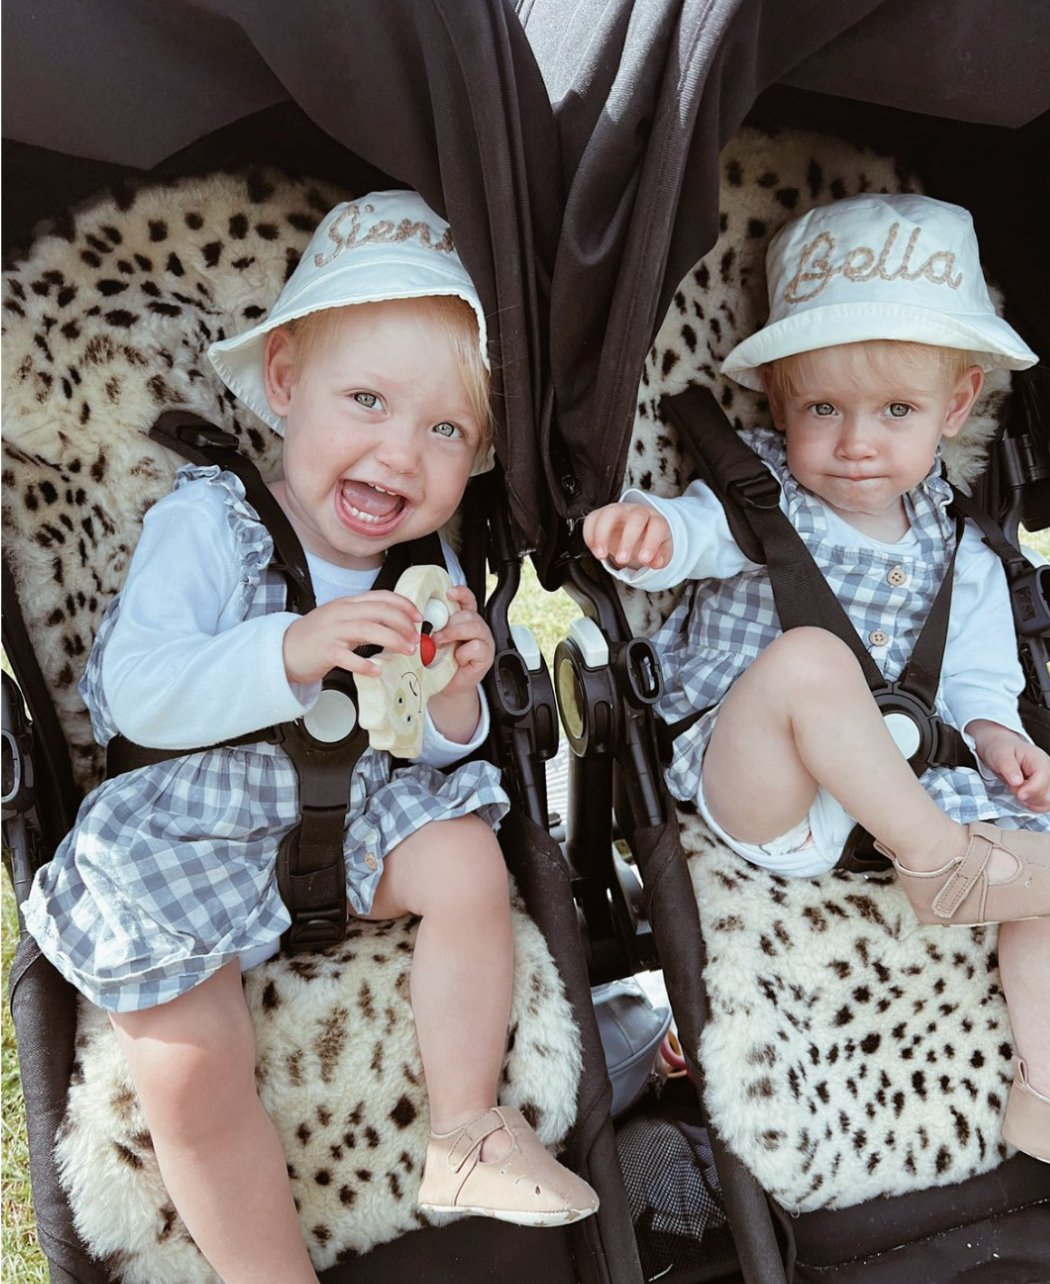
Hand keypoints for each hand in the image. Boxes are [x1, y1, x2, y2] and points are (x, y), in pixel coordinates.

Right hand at [282, 591, 420, 684]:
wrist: (283, 649)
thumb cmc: (315, 637)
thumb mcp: (341, 619)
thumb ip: (365, 618)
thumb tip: (396, 626)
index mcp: (347, 604)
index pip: (381, 597)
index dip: (404, 605)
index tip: (418, 617)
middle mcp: (341, 613)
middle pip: (379, 611)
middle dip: (403, 624)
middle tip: (415, 638)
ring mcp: (332, 632)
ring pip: (368, 629)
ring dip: (393, 640)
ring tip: (406, 650)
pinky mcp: (324, 652)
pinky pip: (348, 657)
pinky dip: (365, 664)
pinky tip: (377, 670)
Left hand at [427, 585, 493, 740]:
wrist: (446, 687)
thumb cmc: (438, 663)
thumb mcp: (431, 640)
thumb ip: (428, 627)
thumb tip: (412, 617)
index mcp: (462, 618)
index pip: (466, 599)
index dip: (460, 593)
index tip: (448, 593)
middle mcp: (475, 626)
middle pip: (468, 613)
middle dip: (449, 623)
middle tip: (434, 635)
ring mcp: (483, 640)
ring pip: (474, 626)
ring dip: (453, 634)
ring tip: (441, 644)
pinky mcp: (486, 655)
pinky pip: (476, 646)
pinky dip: (463, 653)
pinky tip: (457, 660)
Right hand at [583, 502, 672, 569]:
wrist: (635, 529)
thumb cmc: (648, 540)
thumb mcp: (660, 552)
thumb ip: (661, 558)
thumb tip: (655, 562)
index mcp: (655, 520)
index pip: (657, 526)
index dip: (651, 543)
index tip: (644, 560)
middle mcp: (637, 512)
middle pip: (635, 518)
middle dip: (628, 540)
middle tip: (623, 560)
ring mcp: (618, 510)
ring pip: (610, 514)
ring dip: (603, 535)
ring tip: (601, 556)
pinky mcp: (601, 514)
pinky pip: (593, 519)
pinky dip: (590, 535)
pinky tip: (594, 550)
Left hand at [969, 719, 1049, 810]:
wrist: (1000, 748)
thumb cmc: (1001, 749)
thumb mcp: (1000, 755)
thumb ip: (1008, 767)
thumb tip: (1017, 782)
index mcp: (1040, 760)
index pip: (1043, 780)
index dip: (1031, 790)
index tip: (1017, 793)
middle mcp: (1049, 771)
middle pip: (1048, 795)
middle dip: (1028, 797)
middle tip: (1013, 787)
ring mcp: (1048, 782)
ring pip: (1047, 803)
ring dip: (1030, 802)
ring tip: (1017, 790)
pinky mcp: (1044, 790)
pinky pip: (1044, 805)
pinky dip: (1032, 805)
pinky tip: (1023, 795)